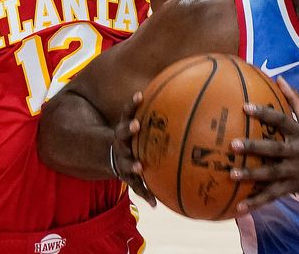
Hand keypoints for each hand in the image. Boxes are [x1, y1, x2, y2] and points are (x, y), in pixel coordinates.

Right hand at [111, 91, 156, 206]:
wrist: (110, 156)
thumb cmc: (135, 138)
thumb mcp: (141, 125)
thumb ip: (159, 114)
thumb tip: (188, 97)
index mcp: (125, 129)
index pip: (127, 112)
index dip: (132, 104)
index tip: (140, 95)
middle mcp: (121, 143)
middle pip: (121, 134)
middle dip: (128, 129)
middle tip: (135, 126)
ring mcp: (121, 160)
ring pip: (126, 162)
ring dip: (133, 164)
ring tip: (140, 167)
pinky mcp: (126, 176)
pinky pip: (136, 186)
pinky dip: (145, 194)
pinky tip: (154, 204)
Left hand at [230, 77, 298, 213]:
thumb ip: (295, 99)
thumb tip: (279, 78)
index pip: (281, 120)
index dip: (264, 113)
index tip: (245, 108)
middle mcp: (298, 151)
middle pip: (274, 148)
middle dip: (254, 147)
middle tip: (233, 145)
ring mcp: (297, 171)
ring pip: (272, 174)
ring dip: (252, 175)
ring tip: (232, 175)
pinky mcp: (296, 187)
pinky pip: (274, 195)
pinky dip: (257, 201)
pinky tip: (240, 207)